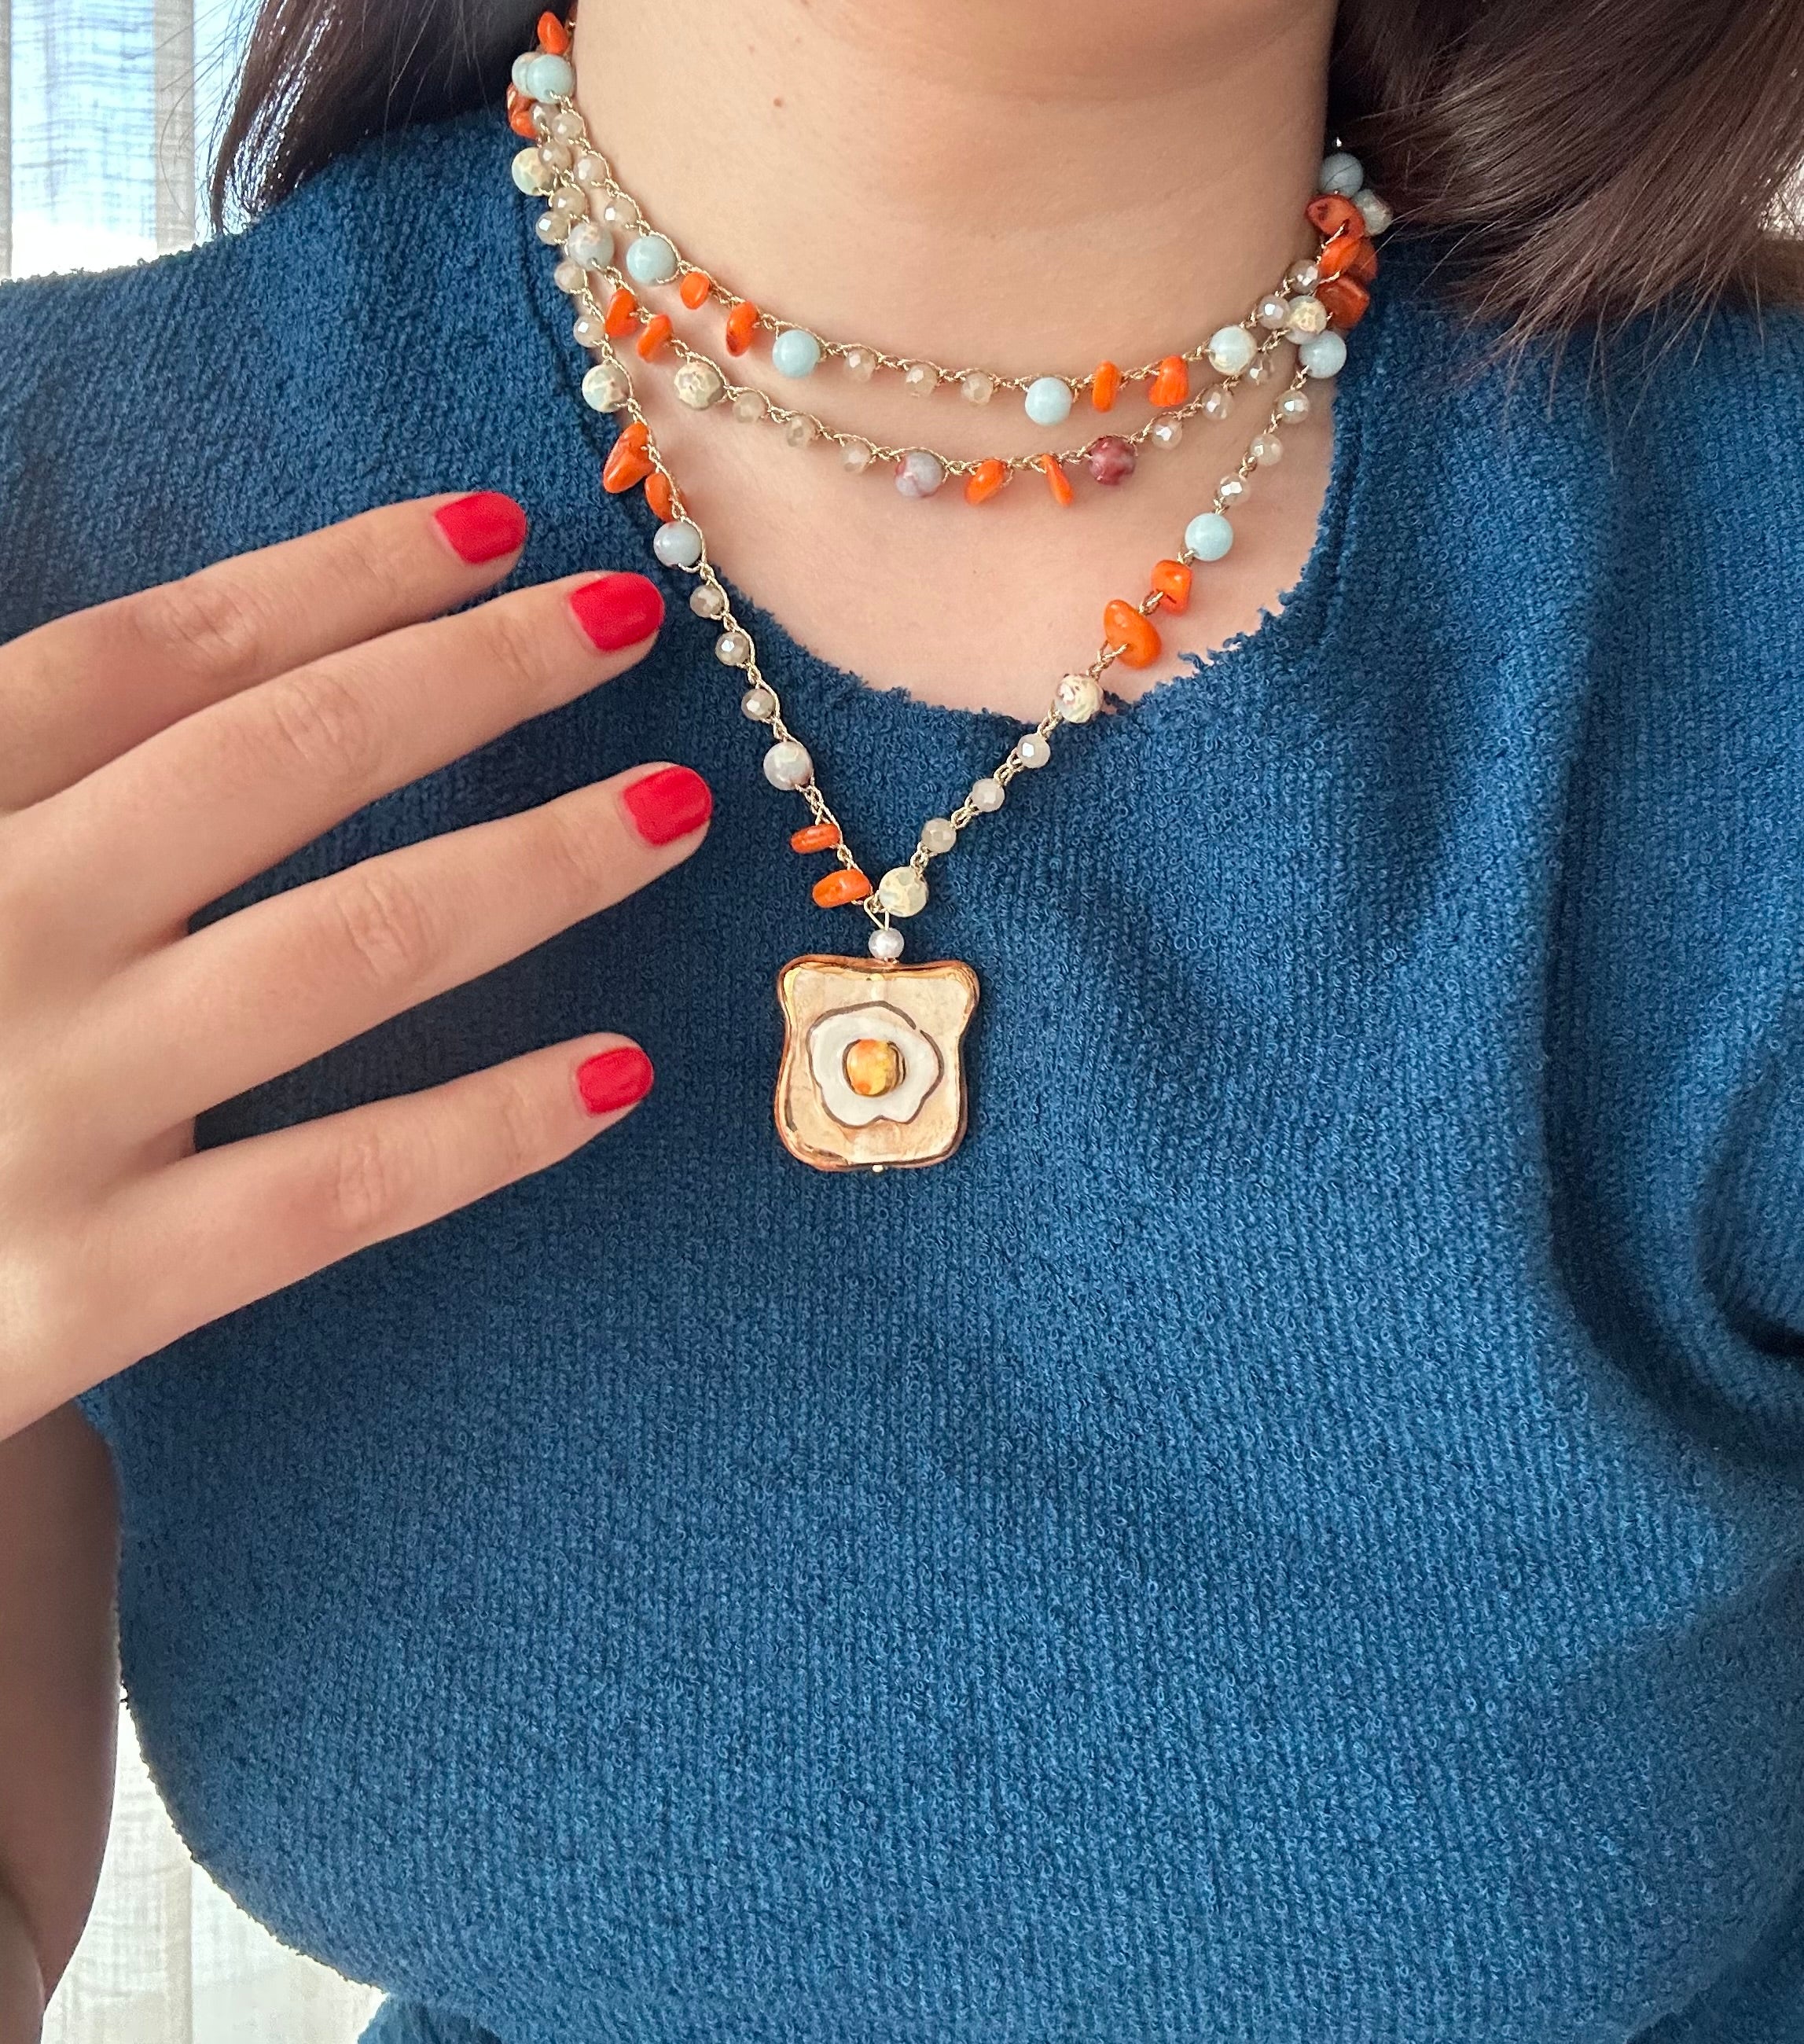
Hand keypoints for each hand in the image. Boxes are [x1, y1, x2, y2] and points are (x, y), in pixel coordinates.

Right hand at [0, 492, 706, 1439]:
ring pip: (343, 950)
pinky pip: (329, 1189)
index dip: (343, 577)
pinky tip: (617, 1077)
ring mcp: (33, 1107)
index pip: (160, 651)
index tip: (496, 530)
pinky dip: (483, 1129)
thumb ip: (27, 765)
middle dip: (471, 676)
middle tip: (631, 621)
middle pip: (277, 762)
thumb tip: (211, 661)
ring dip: (532, 865)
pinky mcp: (73, 1291)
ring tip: (673, 809)